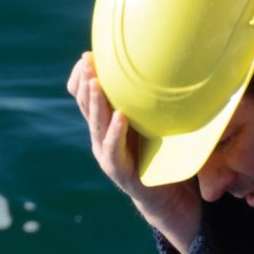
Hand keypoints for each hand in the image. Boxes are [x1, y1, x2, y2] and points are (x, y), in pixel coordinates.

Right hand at [67, 54, 201, 253]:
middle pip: (87, 106)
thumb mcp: (153, 120)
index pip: (86, 96)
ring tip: (95, 82)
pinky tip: (121, 116)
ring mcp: (109, 156)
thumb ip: (150, 98)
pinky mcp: (122, 173)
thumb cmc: (163, 153)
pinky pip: (115, 151)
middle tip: (87, 61)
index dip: (83, 77)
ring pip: (97, 126)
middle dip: (86, 83)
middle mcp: (102, 138)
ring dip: (95, 103)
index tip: (88, 55)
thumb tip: (164, 60)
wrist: (170, 197)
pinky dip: (116, 133)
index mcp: (107, 123)